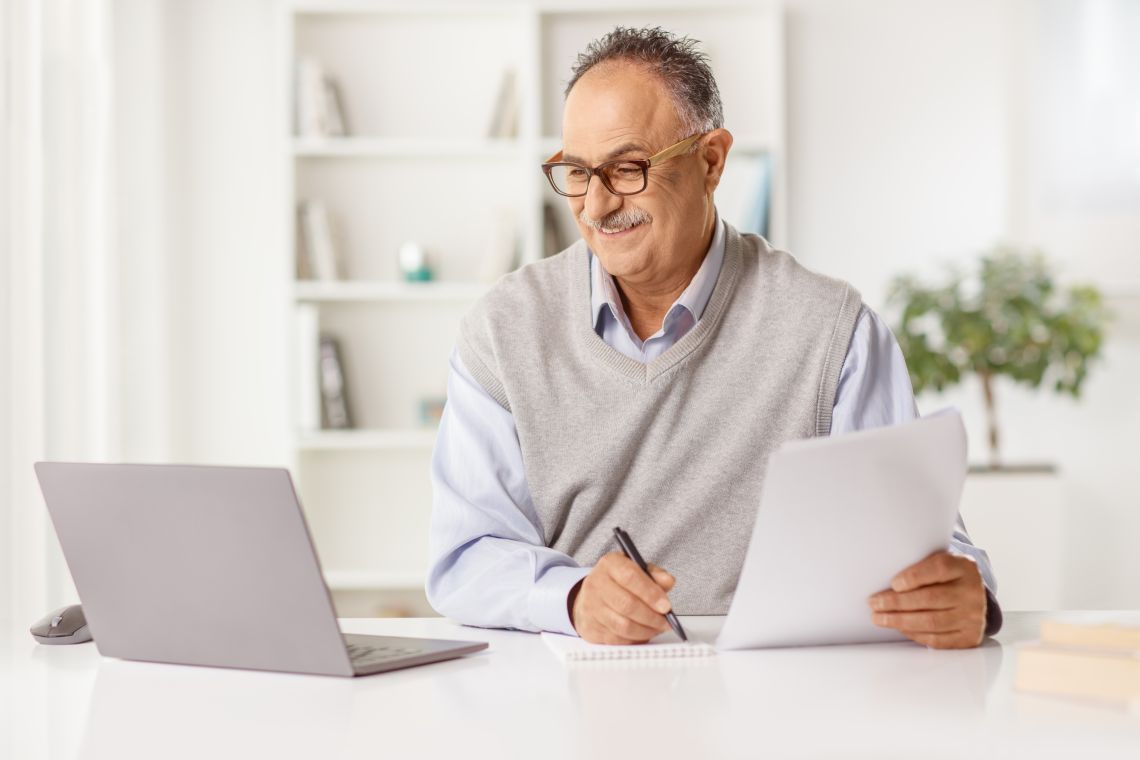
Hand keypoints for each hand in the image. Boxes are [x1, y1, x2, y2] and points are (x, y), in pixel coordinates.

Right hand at [569, 552, 675, 643]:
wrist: (593, 594)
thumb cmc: (619, 581)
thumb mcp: (637, 569)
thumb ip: (654, 574)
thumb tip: (667, 581)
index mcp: (610, 564)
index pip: (630, 577)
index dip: (651, 593)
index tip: (666, 606)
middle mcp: (597, 584)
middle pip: (627, 605)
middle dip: (651, 617)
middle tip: (665, 621)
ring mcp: (591, 607)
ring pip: (623, 626)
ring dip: (646, 631)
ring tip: (657, 628)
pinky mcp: (591, 628)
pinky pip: (617, 639)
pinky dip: (635, 639)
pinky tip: (643, 633)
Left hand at [867, 550, 987, 648]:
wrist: (975, 596)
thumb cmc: (948, 577)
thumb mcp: (939, 562)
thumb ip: (919, 567)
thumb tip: (886, 583)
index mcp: (964, 567)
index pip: (939, 568)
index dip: (914, 576)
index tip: (893, 583)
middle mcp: (972, 592)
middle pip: (930, 598)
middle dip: (897, 603)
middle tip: (874, 603)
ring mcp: (973, 617)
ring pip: (931, 622)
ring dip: (900, 621)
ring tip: (879, 618)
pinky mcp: (968, 637)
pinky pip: (937, 639)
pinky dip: (914, 634)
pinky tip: (899, 628)